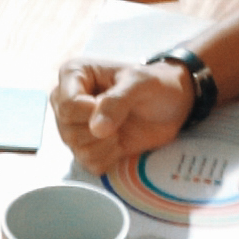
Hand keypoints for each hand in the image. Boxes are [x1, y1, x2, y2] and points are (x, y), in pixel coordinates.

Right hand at [50, 55, 193, 174]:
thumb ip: (118, 101)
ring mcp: (74, 125)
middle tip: (122, 118)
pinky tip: (119, 143)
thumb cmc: (155, 84)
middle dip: (100, 131)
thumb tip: (97, 129)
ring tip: (121, 129)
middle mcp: (68, 100)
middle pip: (68, 131)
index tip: (117, 106)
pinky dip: (109, 157)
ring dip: (106, 145)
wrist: (171, 104)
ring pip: (76, 150)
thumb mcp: (141, 83)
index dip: (91, 113)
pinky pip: (88, 163)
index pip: (67, 106)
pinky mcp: (86, 146)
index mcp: (74, 74)